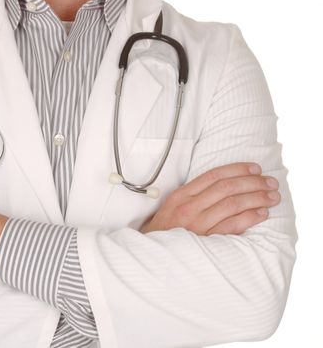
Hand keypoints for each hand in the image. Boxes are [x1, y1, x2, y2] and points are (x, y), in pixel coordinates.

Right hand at [140, 162, 280, 235]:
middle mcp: (189, 207)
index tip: (255, 168)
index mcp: (181, 196)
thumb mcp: (172, 207)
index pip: (213, 176)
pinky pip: (232, 225)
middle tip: (270, 182)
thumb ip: (193, 195)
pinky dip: (249, 217)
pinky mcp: (205, 241)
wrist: (152, 256)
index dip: (237, 169)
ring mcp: (197, 224)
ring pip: (232, 204)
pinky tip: (262, 213)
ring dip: (256, 198)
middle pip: (226, 188)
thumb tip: (223, 184)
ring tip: (272, 197)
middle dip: (253, 182)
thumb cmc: (165, 231)